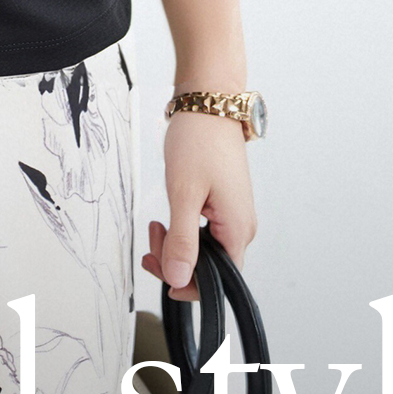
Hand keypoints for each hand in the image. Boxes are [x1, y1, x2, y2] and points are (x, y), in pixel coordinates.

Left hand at [142, 111, 255, 300]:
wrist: (208, 108)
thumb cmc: (199, 144)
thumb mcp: (183, 195)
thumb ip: (182, 242)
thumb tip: (179, 279)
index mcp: (237, 229)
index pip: (219, 281)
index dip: (189, 285)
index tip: (160, 274)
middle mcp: (241, 228)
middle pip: (209, 267)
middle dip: (175, 261)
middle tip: (150, 243)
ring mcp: (234, 217)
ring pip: (203, 250)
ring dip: (175, 245)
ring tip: (156, 226)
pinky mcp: (224, 207)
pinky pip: (203, 233)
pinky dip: (182, 231)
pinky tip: (167, 220)